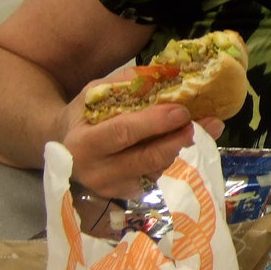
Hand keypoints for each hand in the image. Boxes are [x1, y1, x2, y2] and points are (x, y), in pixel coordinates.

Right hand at [59, 71, 223, 198]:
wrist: (66, 149)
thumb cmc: (83, 116)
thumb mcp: (94, 93)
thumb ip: (125, 83)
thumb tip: (164, 74)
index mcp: (83, 143)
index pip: (122, 133)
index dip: (154, 123)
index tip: (181, 111)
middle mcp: (96, 171)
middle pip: (146, 158)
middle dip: (177, 139)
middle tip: (204, 122)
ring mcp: (111, 188)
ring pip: (156, 170)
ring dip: (182, 148)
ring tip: (204, 128)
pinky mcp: (125, 195)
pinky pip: (157, 178)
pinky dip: (175, 159)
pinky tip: (185, 142)